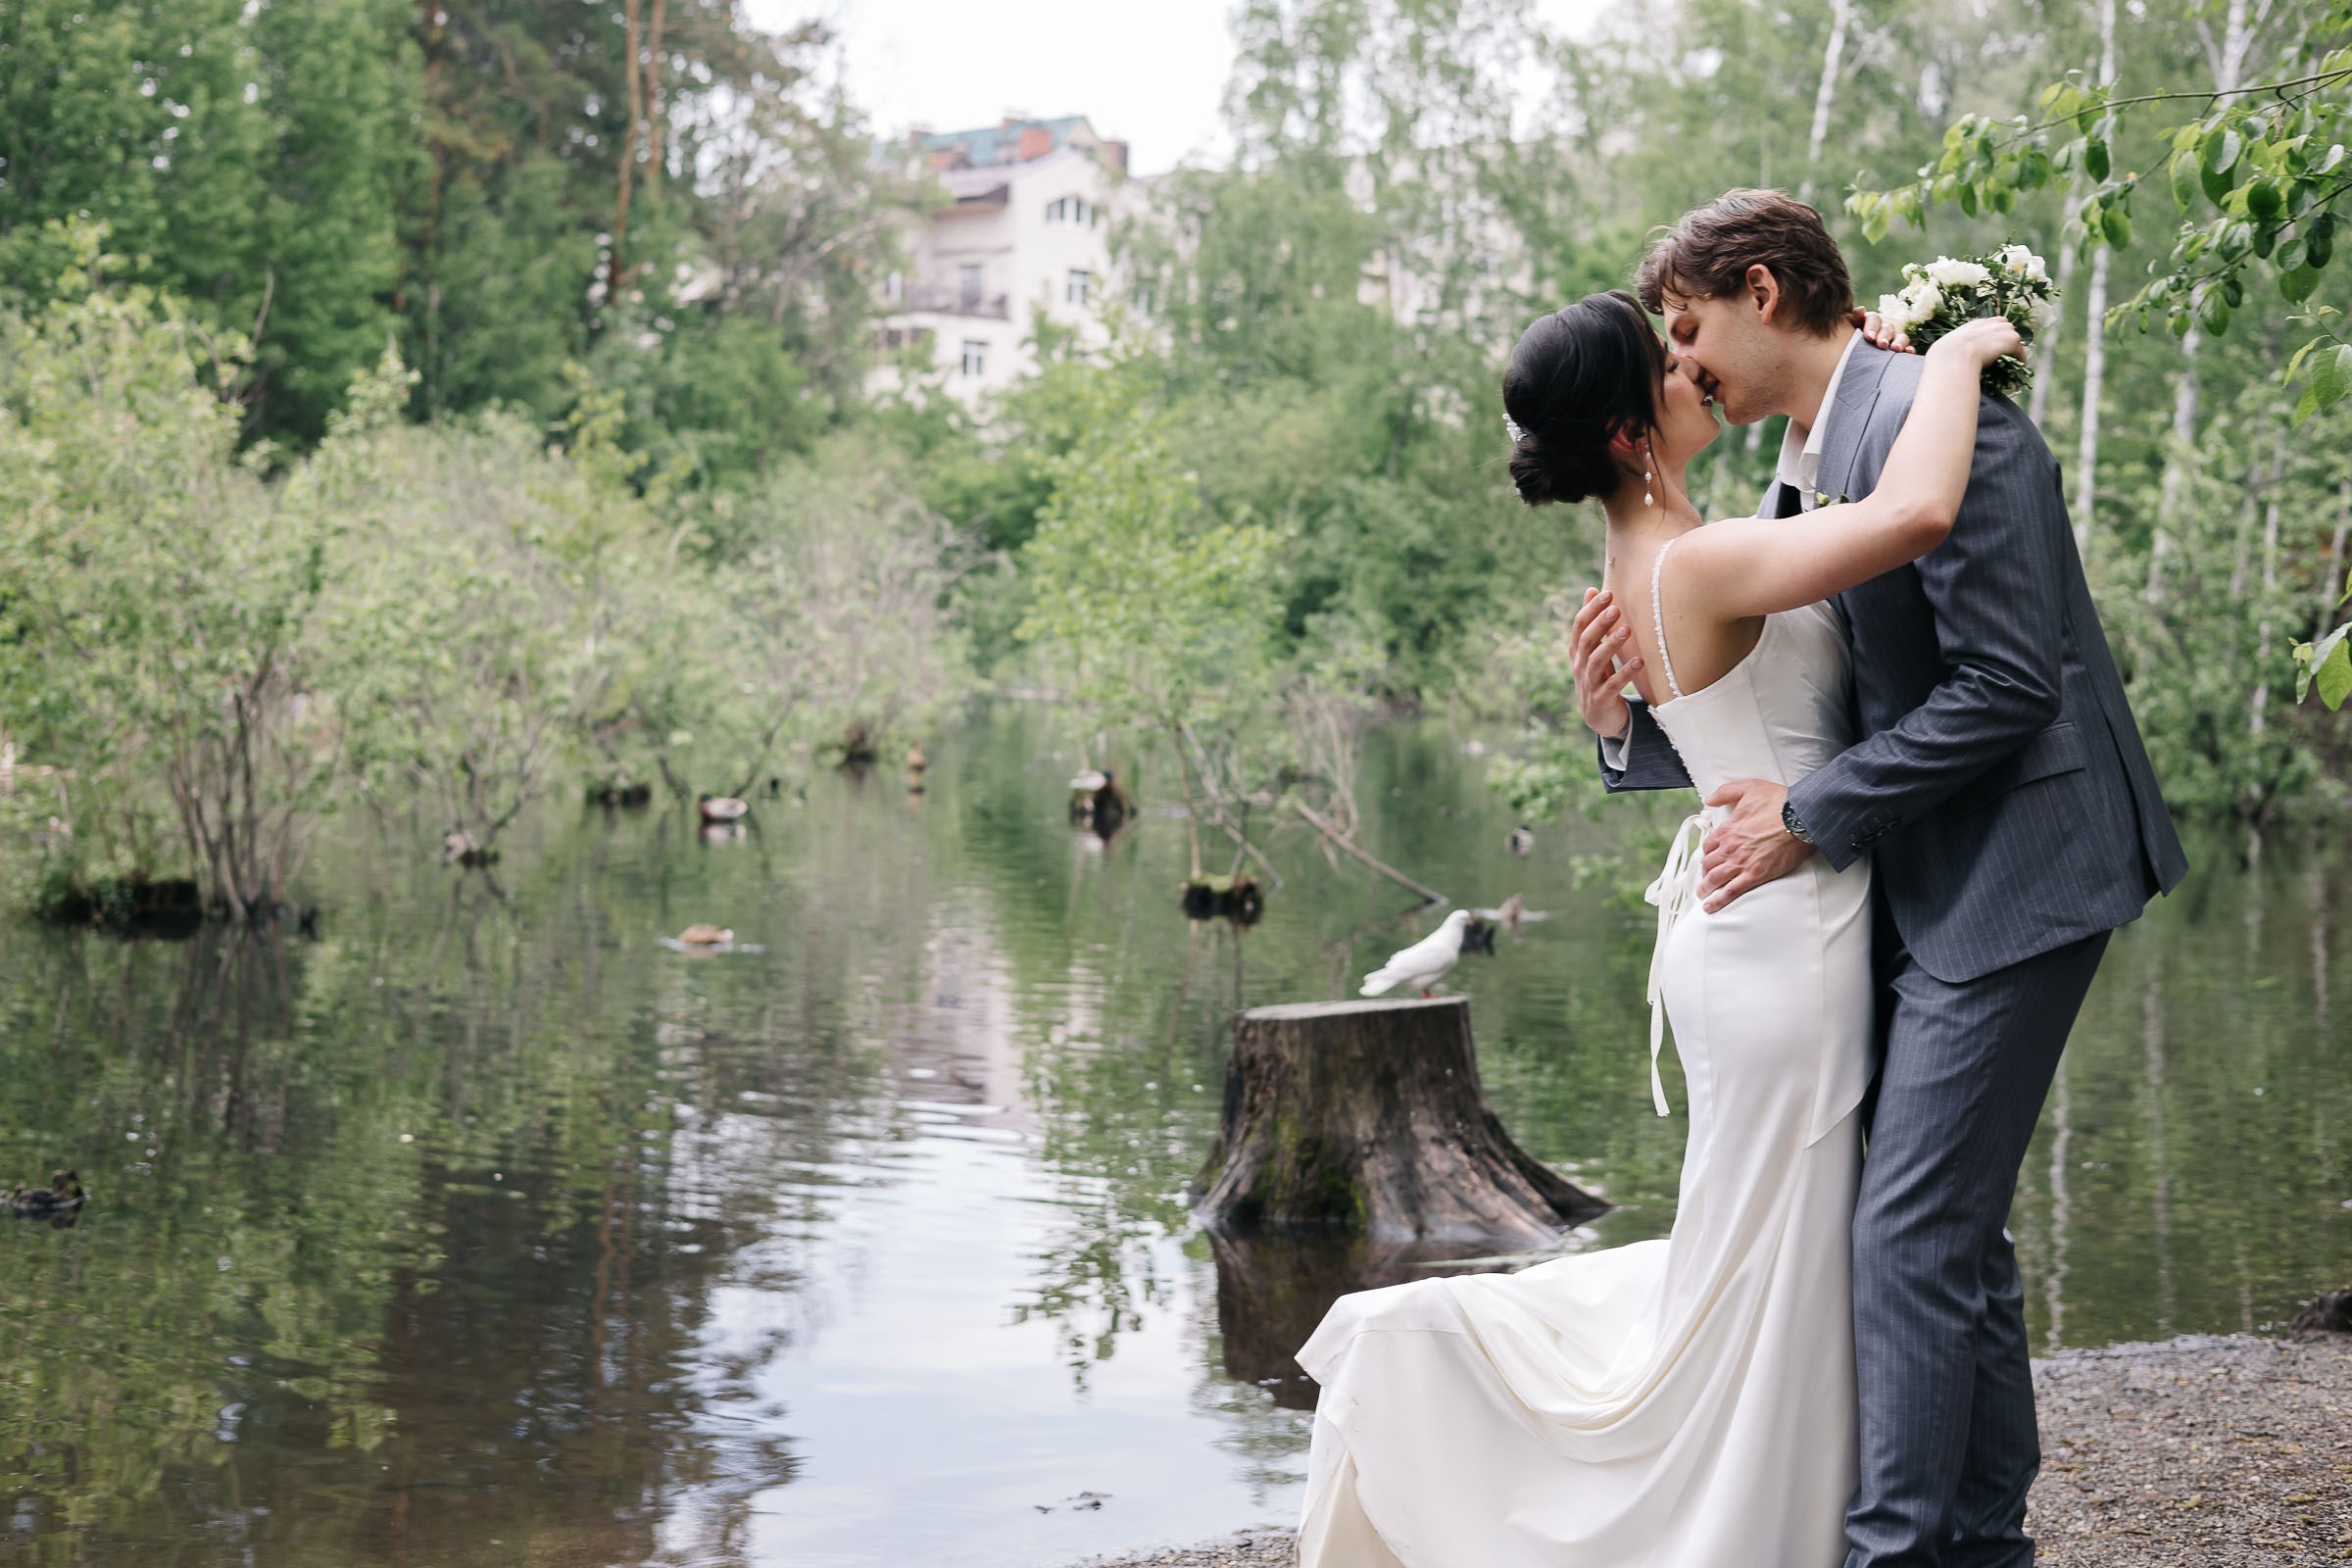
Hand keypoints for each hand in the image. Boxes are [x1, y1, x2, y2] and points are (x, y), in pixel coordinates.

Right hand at [1569, 587, 1642, 739]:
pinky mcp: (1602, 699)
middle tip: (1616, 608)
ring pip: (1596, 661)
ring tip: (1626, 630)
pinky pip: (1613, 685)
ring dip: (1611, 645)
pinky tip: (1639, 662)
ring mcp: (1589, 683)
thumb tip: (1592, 589)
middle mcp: (1580, 666)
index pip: (1579, 626)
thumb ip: (1592, 621)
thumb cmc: (1599, 675)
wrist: (1599, 715)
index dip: (1590, 610)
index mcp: (1577, 651)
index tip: (1607, 594)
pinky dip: (1626, 673)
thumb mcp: (1593, 649)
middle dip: (1600, 623)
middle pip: (1586, 641)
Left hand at [1699, 778, 1814, 912]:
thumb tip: (1709, 799)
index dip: (1707, 853)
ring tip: (1703, 896)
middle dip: (1705, 873)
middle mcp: (1730, 848)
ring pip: (1715, 880)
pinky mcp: (1755, 875)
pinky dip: (1719, 901)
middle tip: (1705, 879)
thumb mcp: (1749, 787)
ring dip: (1706, 889)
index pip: (1708, 846)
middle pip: (1709, 864)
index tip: (1709, 858)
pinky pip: (1731, 891)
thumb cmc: (1779, 801)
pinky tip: (1711, 907)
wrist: (1802, 817)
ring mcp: (1741, 863)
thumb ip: (1725, 792)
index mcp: (1728, 829)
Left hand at [1850, 306, 1912, 353]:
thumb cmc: (1844, 347)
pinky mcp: (1899, 352)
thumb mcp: (1844, 331)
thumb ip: (1850, 320)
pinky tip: (1908, 352)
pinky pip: (1906, 349)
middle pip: (1887, 328)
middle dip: (1885, 335)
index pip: (1873, 319)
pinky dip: (1908, 350)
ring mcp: (1892, 341)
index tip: (1869, 337)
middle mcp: (1882, 330)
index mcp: (1868, 323)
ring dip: (1899, 341)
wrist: (1846, 363)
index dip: (1872, 326)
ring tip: (1895, 349)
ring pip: (1900, 337)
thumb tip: (1862, 309)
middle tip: (1881, 344)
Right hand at [1928, 315, 2026, 369]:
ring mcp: (1998, 331)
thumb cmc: (1944, 359)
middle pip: (2002, 324)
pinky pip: (2019, 346)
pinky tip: (2021, 362)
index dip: (1990, 331)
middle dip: (2005, 334)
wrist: (1953, 359)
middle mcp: (1986, 325)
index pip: (1986, 323)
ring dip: (2012, 344)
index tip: (1990, 341)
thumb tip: (1943, 363)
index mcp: (1970, 326)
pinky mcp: (2008, 339)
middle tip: (2005, 348)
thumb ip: (1950, 351)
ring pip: (2011, 333)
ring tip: (2013, 355)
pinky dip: (2020, 354)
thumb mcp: (1944, 350)